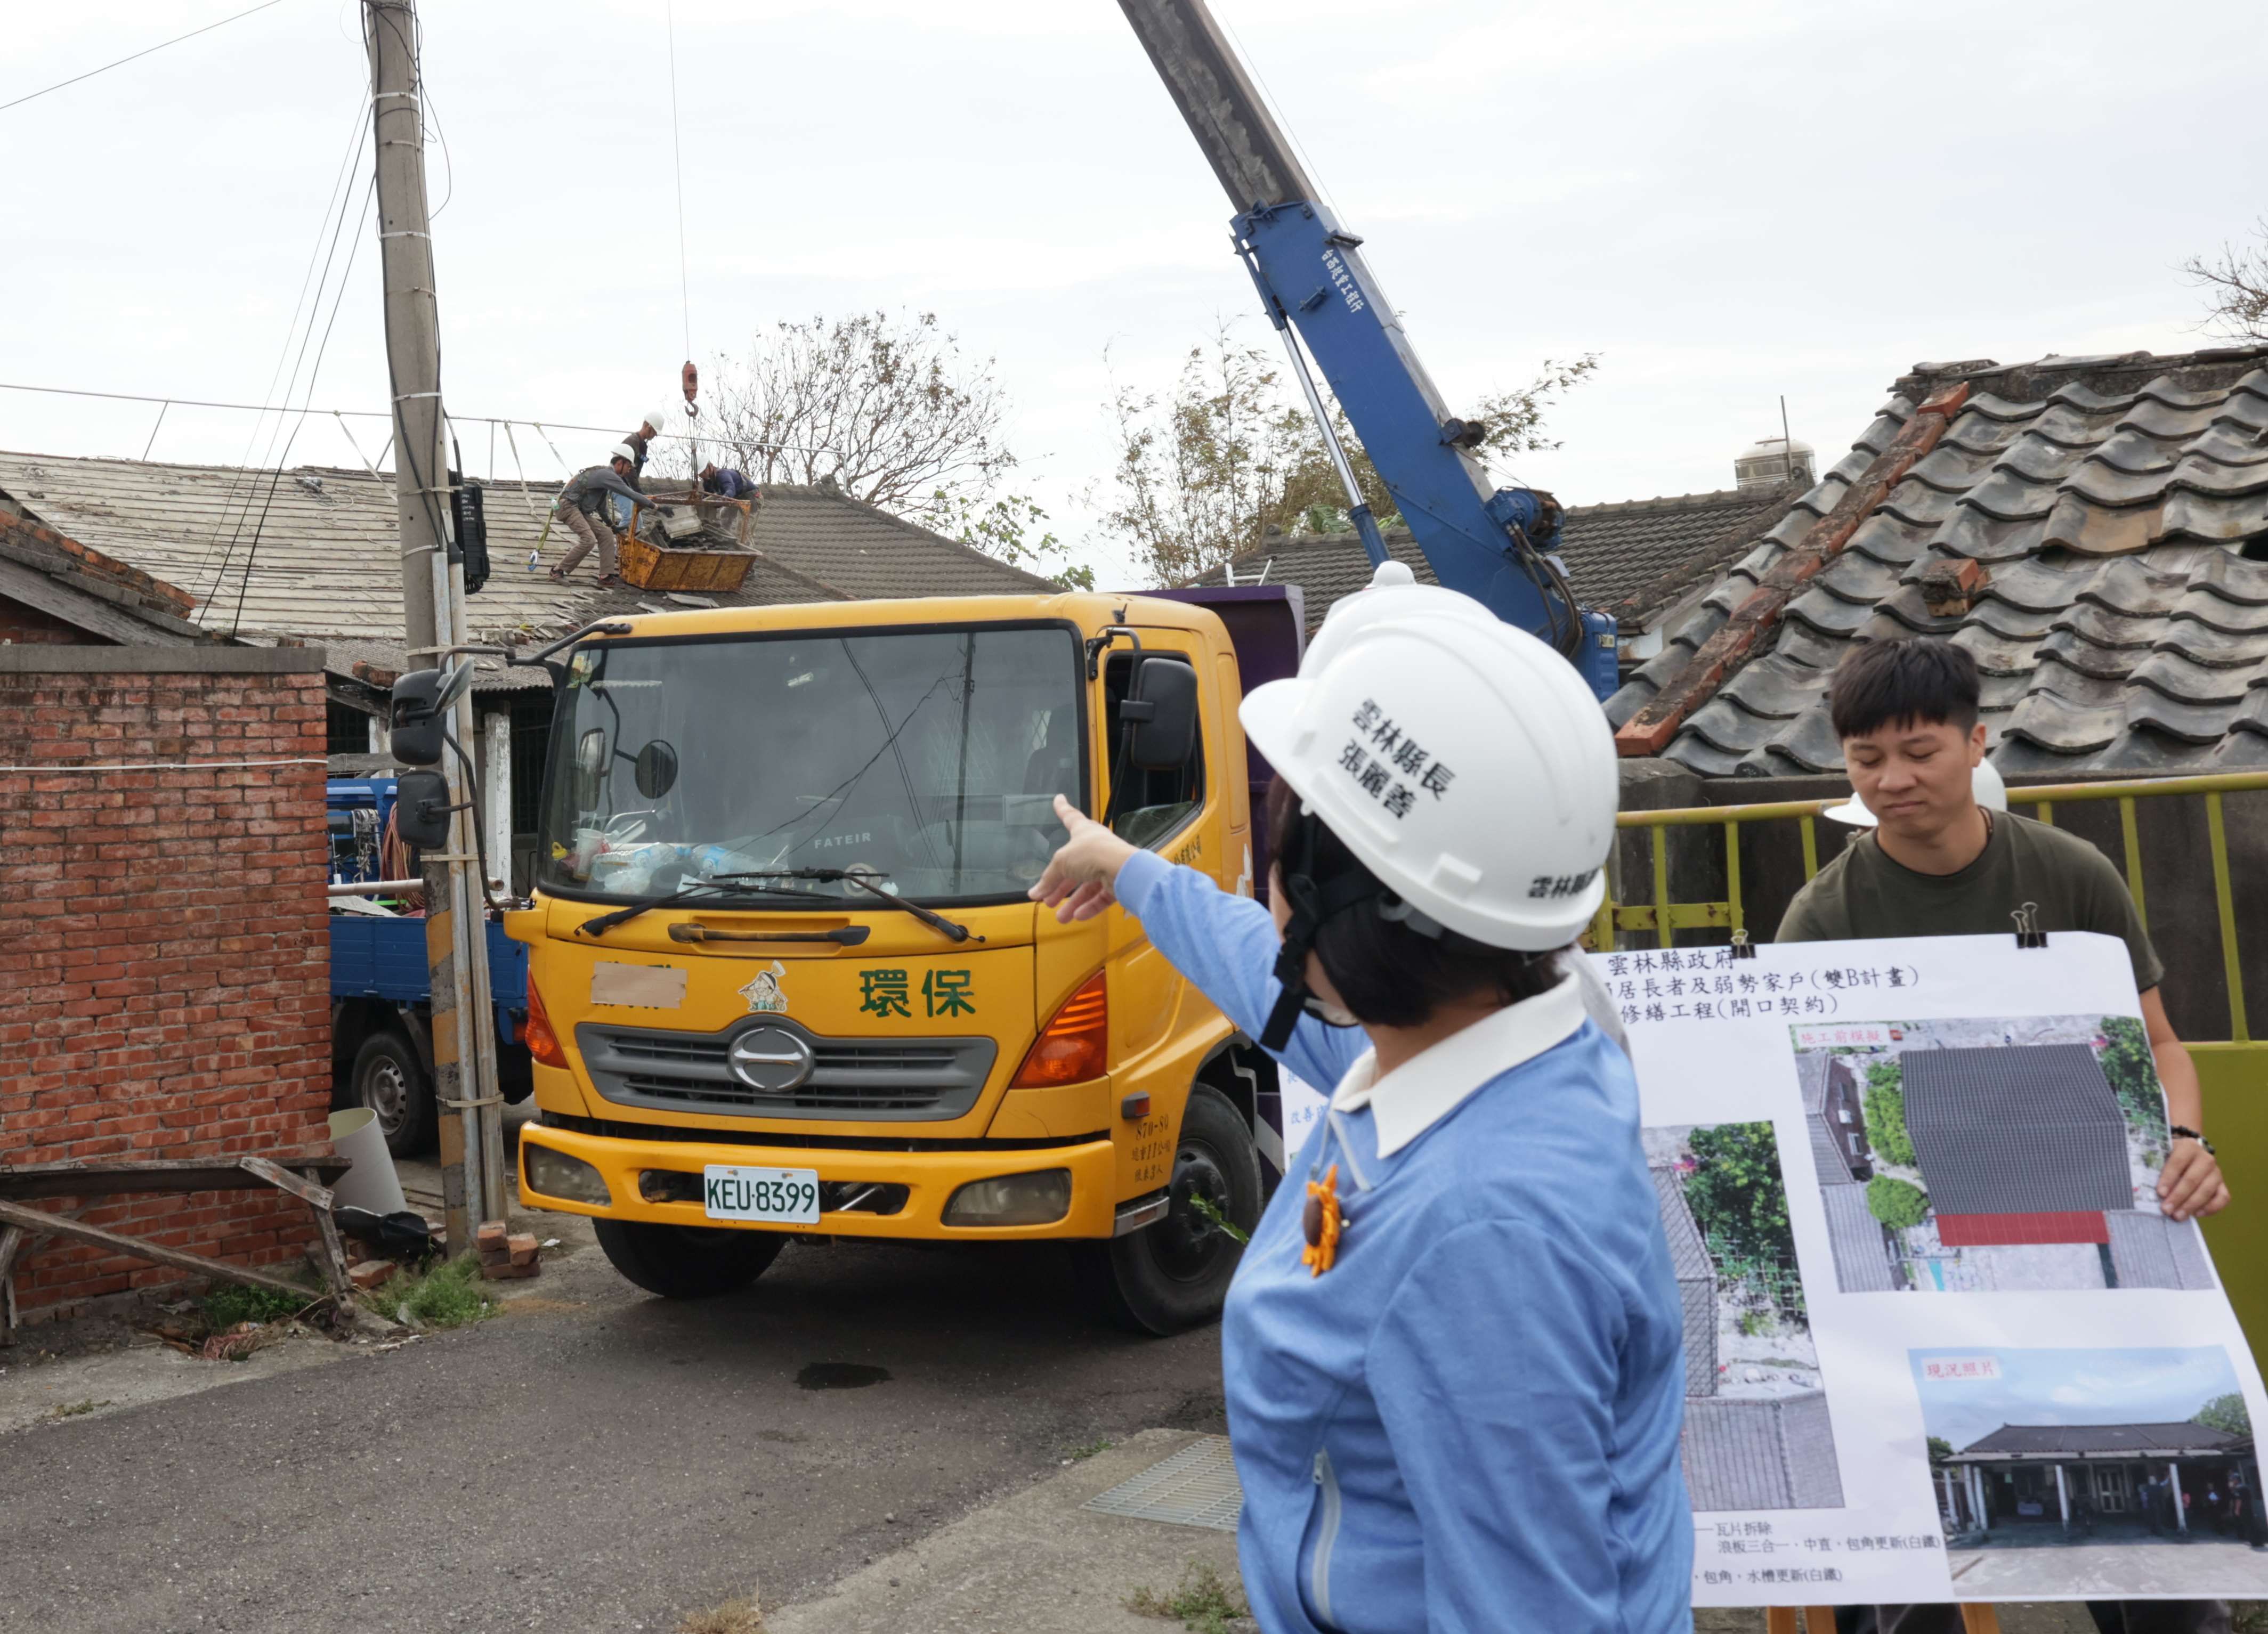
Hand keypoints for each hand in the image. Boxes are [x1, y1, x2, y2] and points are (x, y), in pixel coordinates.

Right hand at [1028, 794, 1137, 922]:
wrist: (1122, 869)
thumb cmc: (1092, 854)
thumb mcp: (1061, 863)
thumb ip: (1048, 879)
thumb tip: (1035, 893)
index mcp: (1083, 832)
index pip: (1069, 817)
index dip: (1062, 809)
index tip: (1058, 799)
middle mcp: (1096, 847)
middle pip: (1074, 867)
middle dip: (1060, 885)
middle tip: (1046, 899)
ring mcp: (1108, 865)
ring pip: (1088, 886)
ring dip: (1073, 902)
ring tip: (1060, 917)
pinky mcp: (1118, 882)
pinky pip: (1101, 896)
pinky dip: (1090, 906)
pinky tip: (1078, 916)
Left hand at [2159, 1137, 2228, 1221]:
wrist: (2186, 1153)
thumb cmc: (2168, 1157)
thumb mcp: (2160, 1155)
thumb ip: (2154, 1167)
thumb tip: (2144, 1188)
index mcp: (2188, 1147)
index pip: (2177, 1162)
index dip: (2168, 1178)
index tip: (2160, 1193)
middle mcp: (2205, 1158)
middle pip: (2192, 1179)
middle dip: (2178, 1196)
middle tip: (2166, 1210)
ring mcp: (2216, 1172)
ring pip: (2207, 1190)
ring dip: (2191, 1205)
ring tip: (2177, 1216)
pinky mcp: (2222, 1185)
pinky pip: (2223, 1198)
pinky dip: (2212, 1208)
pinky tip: (2196, 1214)